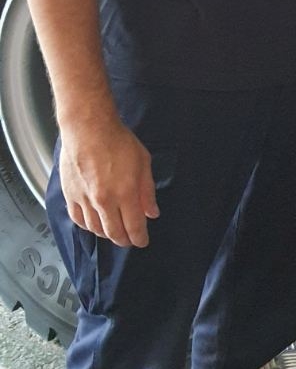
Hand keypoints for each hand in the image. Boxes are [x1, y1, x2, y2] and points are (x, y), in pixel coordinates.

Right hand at [59, 119, 159, 248]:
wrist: (88, 128)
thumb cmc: (117, 140)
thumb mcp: (143, 162)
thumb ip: (147, 191)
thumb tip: (151, 213)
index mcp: (125, 193)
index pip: (134, 227)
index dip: (139, 238)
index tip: (142, 241)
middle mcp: (104, 201)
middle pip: (114, 233)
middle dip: (124, 240)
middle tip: (129, 240)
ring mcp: (85, 199)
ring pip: (95, 229)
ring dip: (106, 234)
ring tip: (113, 232)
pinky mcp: (70, 195)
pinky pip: (78, 219)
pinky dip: (87, 226)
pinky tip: (93, 224)